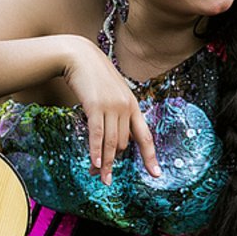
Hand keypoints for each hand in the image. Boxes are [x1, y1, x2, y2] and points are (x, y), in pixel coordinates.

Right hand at [61, 42, 158, 183]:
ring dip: (106, 163)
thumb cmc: (95, 77)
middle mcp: (126, 107)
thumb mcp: (112, 93)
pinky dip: (97, 150)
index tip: (156, 174)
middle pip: (125, 143)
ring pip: (113, 142)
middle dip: (114, 162)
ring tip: (101, 178)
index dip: (151, 156)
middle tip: (105, 177)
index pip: (145, 136)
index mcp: (134, 105)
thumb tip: (115, 137)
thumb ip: (116, 112)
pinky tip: (95, 163)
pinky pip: (98, 134)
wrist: (80, 57)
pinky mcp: (96, 106)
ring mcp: (112, 106)